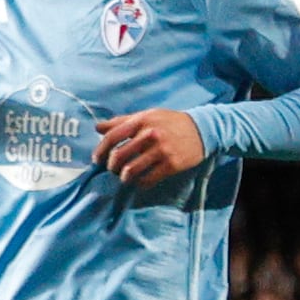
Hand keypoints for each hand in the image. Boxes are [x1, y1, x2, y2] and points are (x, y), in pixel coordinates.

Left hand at [94, 108, 210, 185]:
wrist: (202, 129)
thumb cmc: (170, 122)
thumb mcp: (147, 115)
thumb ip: (122, 121)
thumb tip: (97, 128)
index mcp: (141, 121)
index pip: (112, 136)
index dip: (101, 150)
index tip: (97, 159)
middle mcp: (150, 135)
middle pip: (119, 156)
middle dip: (111, 166)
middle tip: (112, 169)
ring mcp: (161, 150)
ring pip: (131, 170)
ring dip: (123, 177)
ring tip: (124, 176)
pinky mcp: (171, 165)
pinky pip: (148, 179)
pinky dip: (139, 183)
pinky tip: (139, 181)